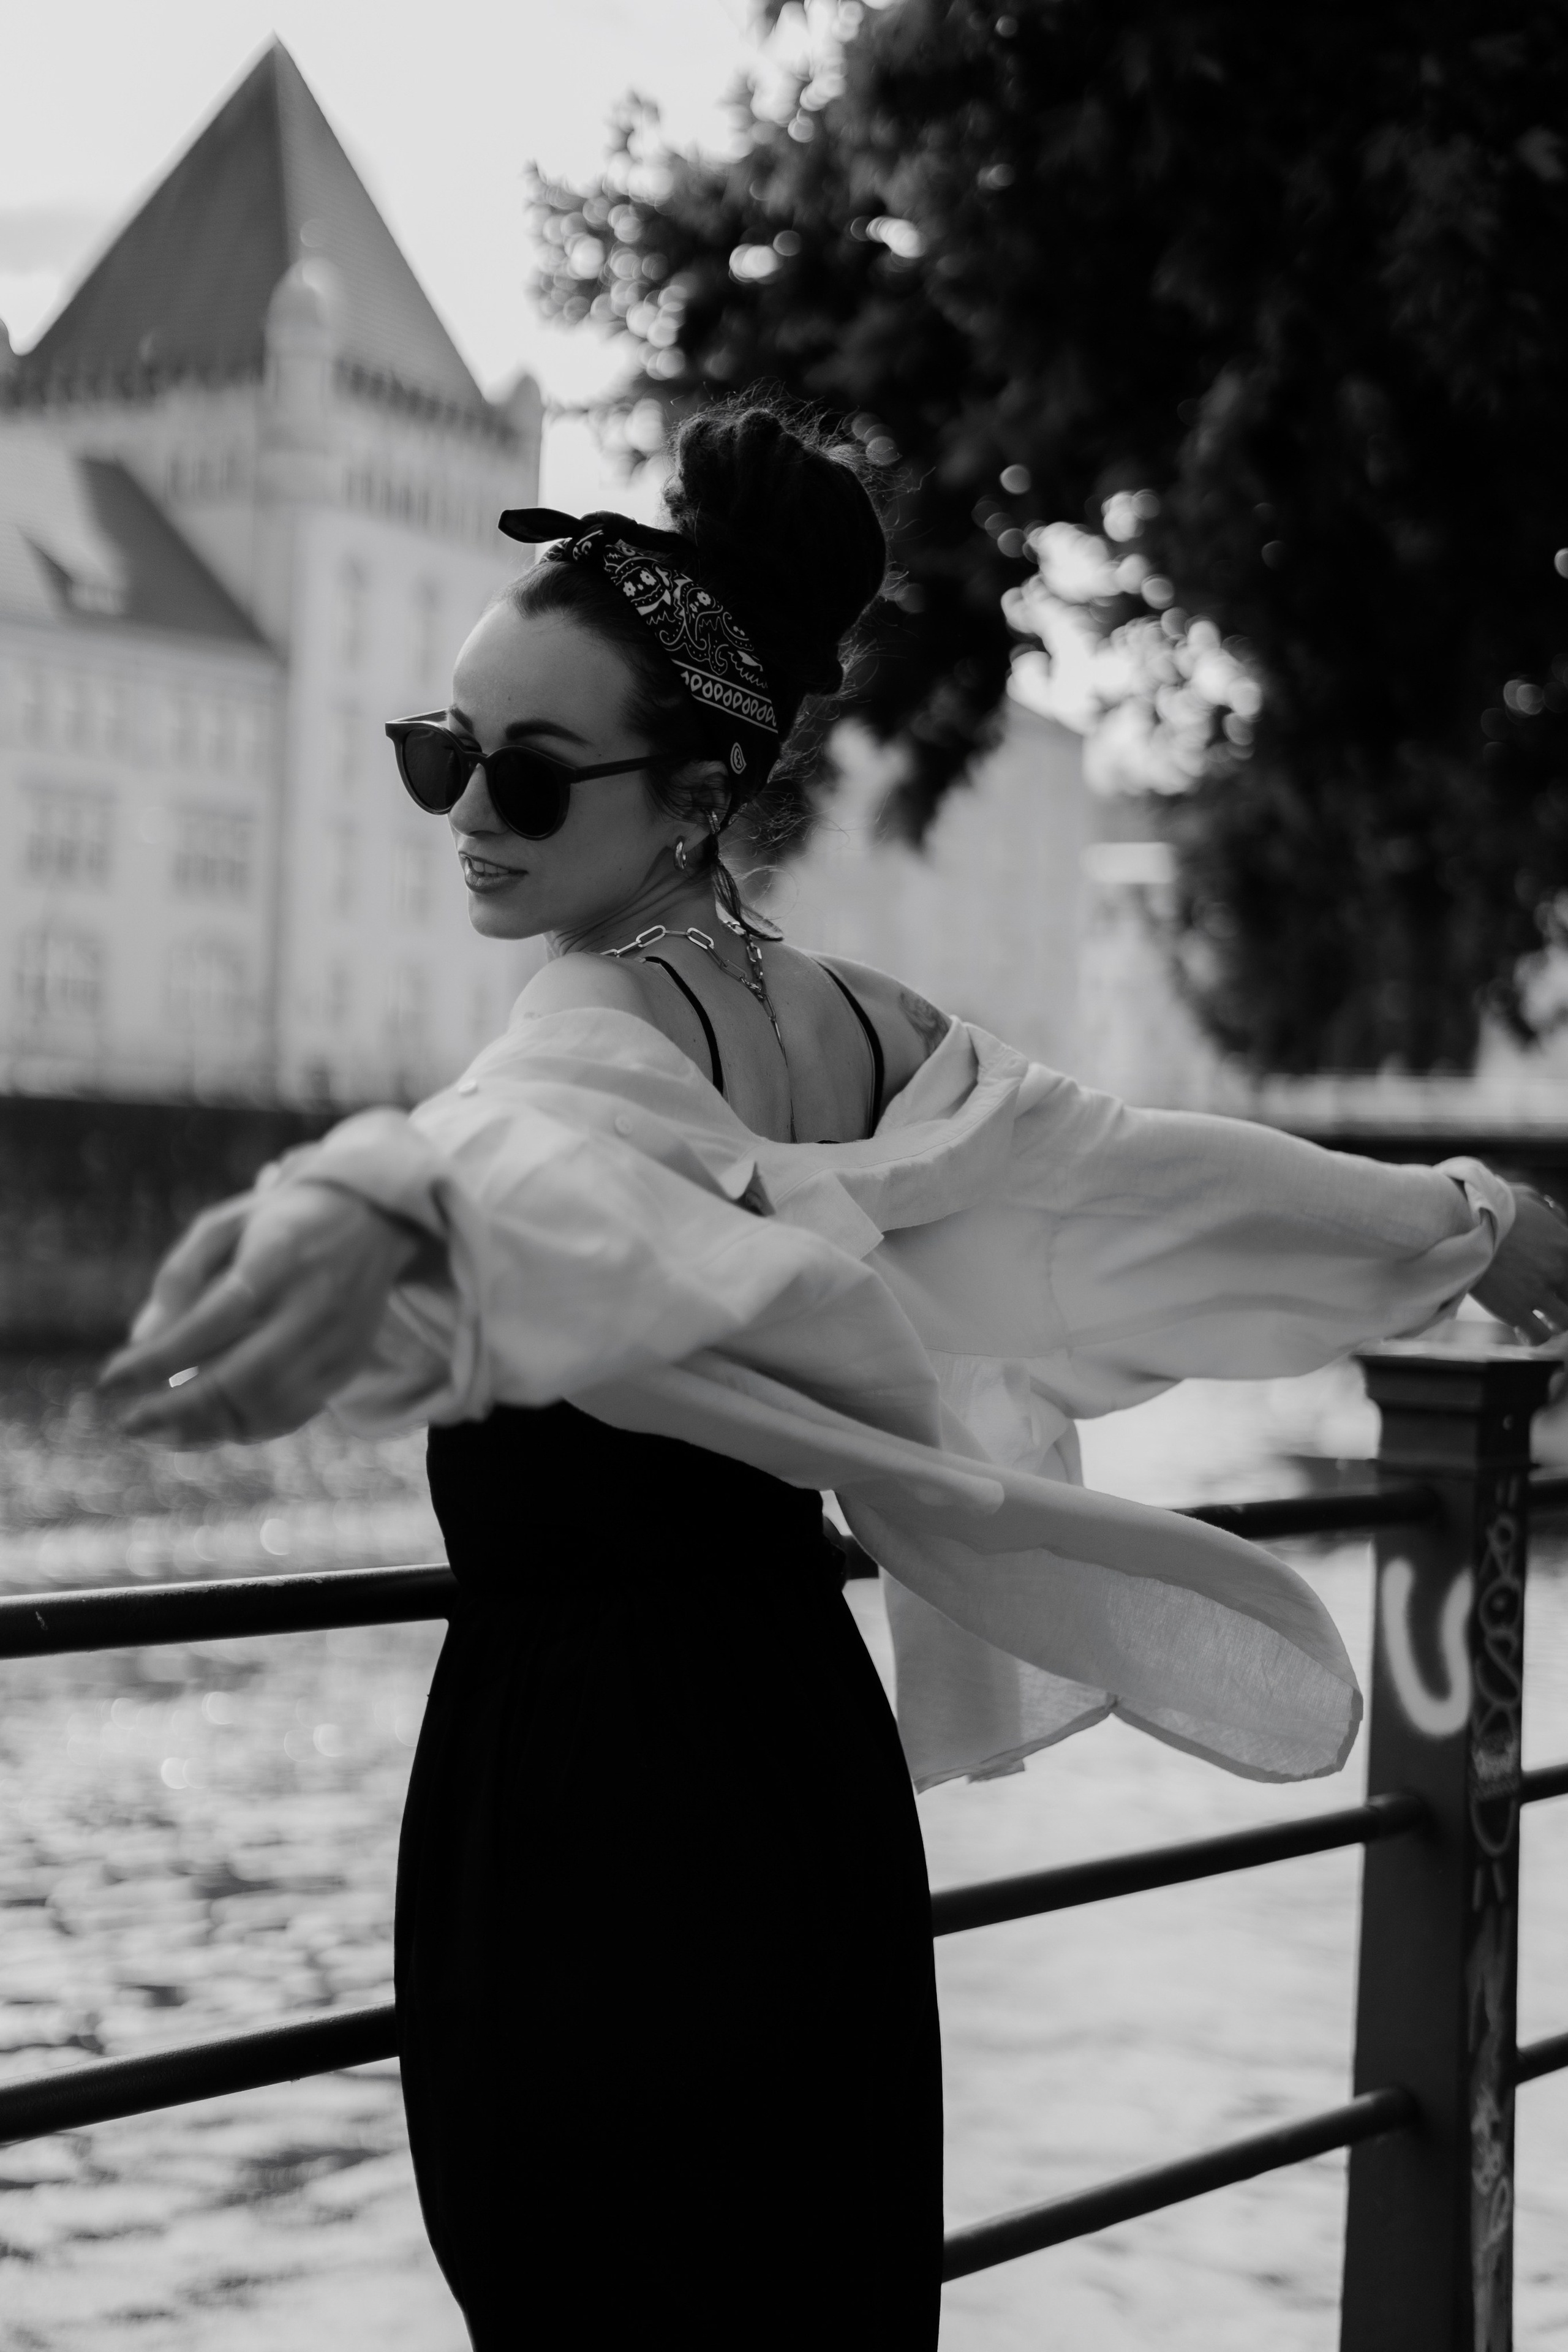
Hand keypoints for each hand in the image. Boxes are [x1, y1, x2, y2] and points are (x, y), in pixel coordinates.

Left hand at [98, 1183, 426, 1443]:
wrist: (373, 1220)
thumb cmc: (281, 1222)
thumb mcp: (225, 1223)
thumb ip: (180, 1274)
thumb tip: (142, 1338)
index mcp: (279, 1259)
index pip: (212, 1320)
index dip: (159, 1358)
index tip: (109, 1378)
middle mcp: (314, 1305)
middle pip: (242, 1376)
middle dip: (176, 1410)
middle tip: (129, 1423)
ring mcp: (336, 1341)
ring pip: (267, 1406)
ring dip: (206, 1428)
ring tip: (160, 1431)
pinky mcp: (347, 1366)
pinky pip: (291, 1415)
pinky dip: (244, 1429)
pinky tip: (208, 1427)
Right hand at [1471, 1186, 1567, 1345]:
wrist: (1458, 1220)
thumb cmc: (1488, 1203)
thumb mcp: (1528, 1197)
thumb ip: (1549, 1211)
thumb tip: (1558, 1217)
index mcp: (1565, 1243)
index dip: (1566, 1280)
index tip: (1557, 1285)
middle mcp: (1557, 1269)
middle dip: (1564, 1299)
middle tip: (1551, 1300)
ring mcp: (1536, 1291)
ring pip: (1565, 1322)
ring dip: (1556, 1322)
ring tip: (1543, 1319)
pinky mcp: (1514, 1309)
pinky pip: (1538, 1336)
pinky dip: (1534, 1336)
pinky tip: (1523, 1329)